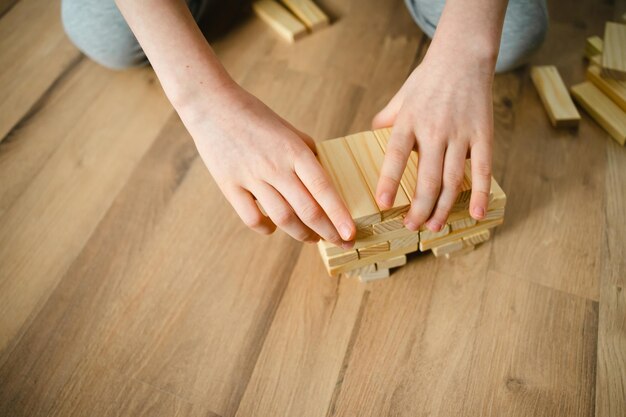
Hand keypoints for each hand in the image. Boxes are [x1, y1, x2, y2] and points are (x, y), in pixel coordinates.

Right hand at [180, 83, 355, 246]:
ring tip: (313, 238)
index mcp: (294, 150)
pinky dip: (266, 229)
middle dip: (328, 232)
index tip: (351, 234)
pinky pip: (252, 218)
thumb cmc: (254, 116)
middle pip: (307, 210)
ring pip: (282, 218)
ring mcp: (251, 177)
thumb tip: (324, 175)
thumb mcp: (288, 129)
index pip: (323, 188)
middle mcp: (275, 166)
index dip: (339, 214)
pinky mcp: (229, 186)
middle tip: (341, 243)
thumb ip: (306, 152)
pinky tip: (274, 228)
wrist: (212, 105)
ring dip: (302, 234)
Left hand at [372, 51, 493, 231]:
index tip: (382, 204)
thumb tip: (369, 136)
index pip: (395, 156)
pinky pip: (482, 169)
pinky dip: (480, 194)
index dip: (388, 181)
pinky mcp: (483, 135)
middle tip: (411, 226)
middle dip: (419, 208)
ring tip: (433, 226)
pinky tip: (477, 214)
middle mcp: (433, 130)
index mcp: (408, 122)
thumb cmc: (427, 80)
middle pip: (427, 178)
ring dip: (443, 208)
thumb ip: (385, 119)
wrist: (463, 57)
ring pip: (452, 180)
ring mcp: (460, 134)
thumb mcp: (400, 97)